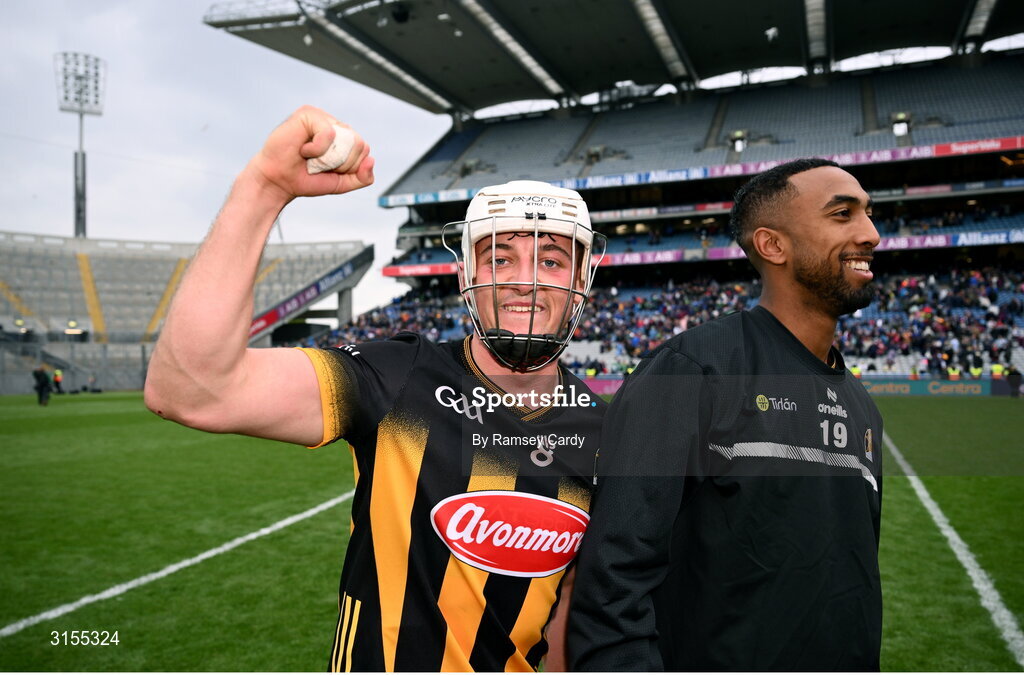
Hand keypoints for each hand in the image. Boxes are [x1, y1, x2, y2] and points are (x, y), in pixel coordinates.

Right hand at [247, 105, 374, 202]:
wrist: (278, 182)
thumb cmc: (305, 179)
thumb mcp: (341, 183)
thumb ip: (362, 177)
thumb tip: (372, 160)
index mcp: (344, 138)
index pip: (364, 150)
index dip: (348, 167)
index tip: (328, 170)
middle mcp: (335, 125)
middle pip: (359, 144)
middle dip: (340, 163)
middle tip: (318, 164)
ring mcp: (322, 117)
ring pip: (346, 138)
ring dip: (328, 157)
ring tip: (310, 156)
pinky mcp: (309, 114)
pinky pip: (328, 133)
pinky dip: (316, 149)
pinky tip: (303, 148)